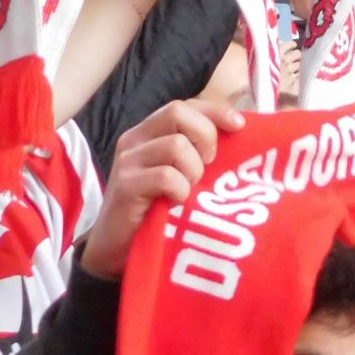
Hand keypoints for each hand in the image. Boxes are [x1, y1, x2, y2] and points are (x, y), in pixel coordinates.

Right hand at [80, 99, 243, 280]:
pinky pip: (167, 177)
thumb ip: (195, 153)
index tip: (239, 126)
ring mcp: (128, 160)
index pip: (186, 105)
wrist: (115, 250)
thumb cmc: (154, 211)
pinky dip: (181, 191)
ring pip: (176, 145)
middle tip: (208, 166)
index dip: (215, 111)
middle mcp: (135, 139)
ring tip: (188, 191)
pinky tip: (176, 204)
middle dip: (205, 136)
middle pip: (178, 112)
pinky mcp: (126, 185)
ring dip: (193, 171)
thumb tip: (237, 135)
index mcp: (149, 132)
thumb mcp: (178, 175)